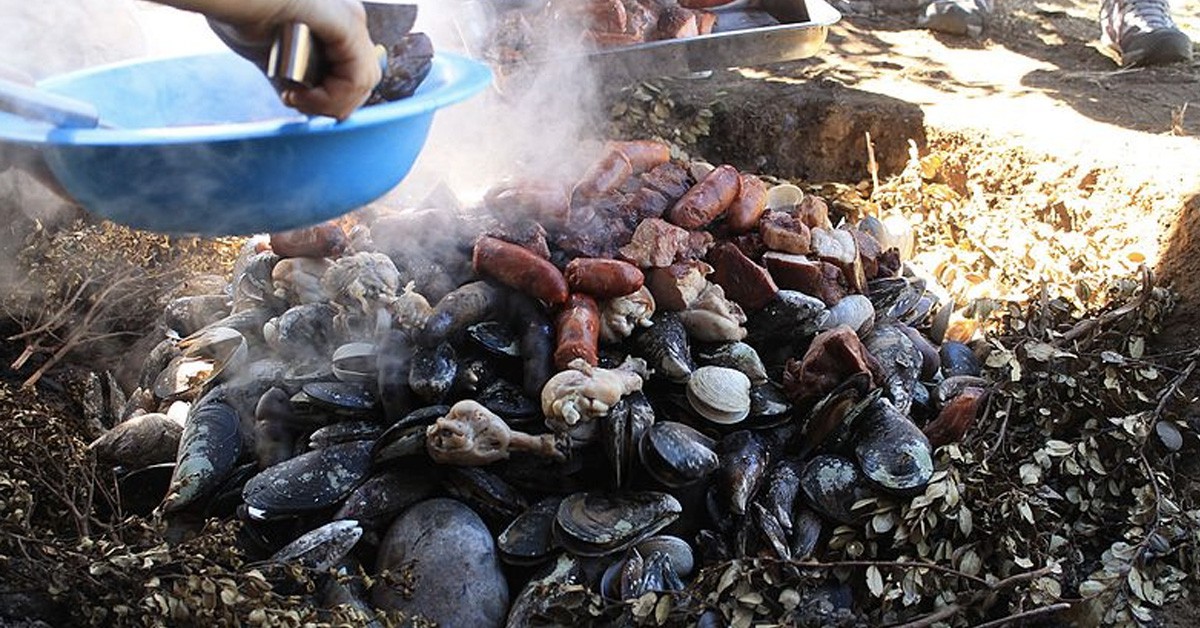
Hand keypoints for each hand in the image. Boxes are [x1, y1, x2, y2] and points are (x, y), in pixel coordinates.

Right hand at [168, 0, 381, 119]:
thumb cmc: (237, 11)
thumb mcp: (273, 51)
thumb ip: (295, 73)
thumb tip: (301, 98)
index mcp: (337, 22)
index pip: (354, 74)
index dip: (329, 99)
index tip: (291, 98)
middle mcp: (349, 18)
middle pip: (364, 80)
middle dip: (331, 104)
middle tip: (295, 100)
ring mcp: (351, 19)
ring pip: (364, 82)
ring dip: (328, 104)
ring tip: (296, 96)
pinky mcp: (347, 24)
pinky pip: (357, 77)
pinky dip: (332, 97)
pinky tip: (302, 94)